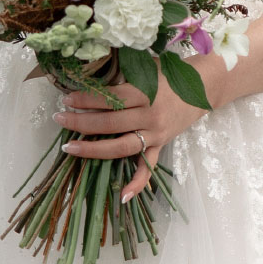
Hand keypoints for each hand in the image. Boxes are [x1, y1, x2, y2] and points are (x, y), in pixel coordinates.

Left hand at [55, 67, 221, 199]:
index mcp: (144, 91)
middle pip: (111, 123)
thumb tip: (87, 75)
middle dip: (81, 123)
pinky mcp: (162, 145)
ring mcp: (156, 133)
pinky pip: (147, 166)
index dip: (86, 99)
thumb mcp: (145, 67)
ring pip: (122, 147)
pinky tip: (121, 196)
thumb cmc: (169, 73)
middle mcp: (150, 115)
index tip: (66, 99)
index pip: (110, 98)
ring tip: (70, 148)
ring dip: (94, 150)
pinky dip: (137, 183)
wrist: (203, 86)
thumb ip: (120, 73)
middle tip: (59, 119)